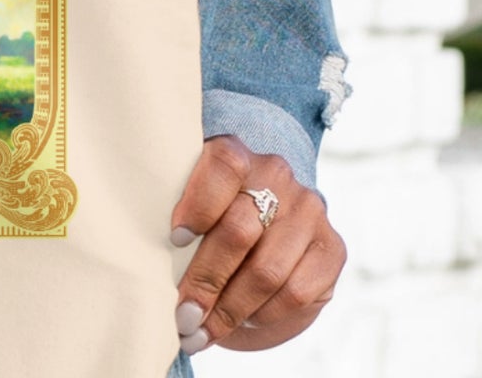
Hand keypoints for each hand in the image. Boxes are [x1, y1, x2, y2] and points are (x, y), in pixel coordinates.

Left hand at [168, 135, 345, 354]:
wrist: (268, 226)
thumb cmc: (212, 217)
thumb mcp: (193, 204)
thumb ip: (180, 219)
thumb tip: (149, 265)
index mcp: (237, 152)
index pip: (224, 165)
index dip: (198, 204)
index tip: (175, 240)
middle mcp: (277, 173)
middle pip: (240, 230)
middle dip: (206, 281)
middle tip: (183, 315)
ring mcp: (309, 209)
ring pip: (267, 270)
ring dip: (230, 310)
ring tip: (204, 330)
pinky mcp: (332, 248)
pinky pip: (296, 292)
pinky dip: (263, 314)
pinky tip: (243, 319)